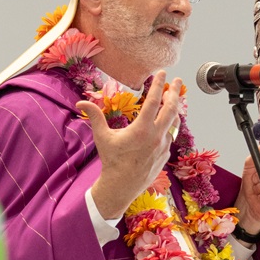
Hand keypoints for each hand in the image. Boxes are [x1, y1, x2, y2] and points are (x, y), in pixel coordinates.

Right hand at [81, 71, 183, 220]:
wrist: (121, 186)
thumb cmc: (111, 161)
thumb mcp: (102, 137)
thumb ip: (95, 116)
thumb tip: (81, 103)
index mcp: (142, 128)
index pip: (153, 100)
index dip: (158, 84)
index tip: (161, 73)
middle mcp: (156, 136)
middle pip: (172, 109)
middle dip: (175, 93)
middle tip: (178, 82)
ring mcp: (163, 146)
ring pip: (174, 123)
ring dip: (174, 110)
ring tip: (172, 100)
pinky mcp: (165, 155)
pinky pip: (170, 137)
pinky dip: (169, 127)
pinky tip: (165, 124)